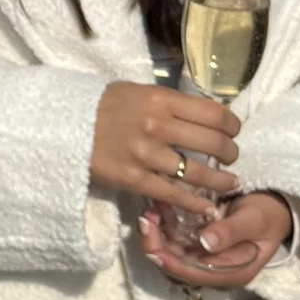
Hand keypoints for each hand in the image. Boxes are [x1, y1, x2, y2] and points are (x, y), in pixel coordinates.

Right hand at [90, 80, 240, 214]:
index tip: (234, 131)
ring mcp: (146, 155)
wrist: (65, 125)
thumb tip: (204, 116)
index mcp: (160, 100)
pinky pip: (173, 195)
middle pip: (212, 142)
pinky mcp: (134, 180)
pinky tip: (208, 207)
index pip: (213, 114)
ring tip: (229, 183)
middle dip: (230, 152)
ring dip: (221, 180)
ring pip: (198, 172)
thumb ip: (170, 104)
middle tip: (231, 157)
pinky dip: (196, 203)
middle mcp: (157, 126)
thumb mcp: (139, 92)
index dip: (232, 125)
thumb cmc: (104, 105)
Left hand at [137, 191, 292, 294]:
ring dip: (157, 234)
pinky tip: (159, 208)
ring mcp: (205, 259)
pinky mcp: (199, 246)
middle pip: (177, 266)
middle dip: (156, 244)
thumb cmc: (268, 215)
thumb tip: (205, 242)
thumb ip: (231, 231)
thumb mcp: (254, 220)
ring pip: (171, 254)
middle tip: (146, 218)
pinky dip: (164, 227)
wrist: (276, 209)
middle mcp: (214, 272)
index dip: (169, 261)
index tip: (152, 244)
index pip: (193, 274)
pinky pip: (175, 242)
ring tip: (150, 210)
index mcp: (231, 273)